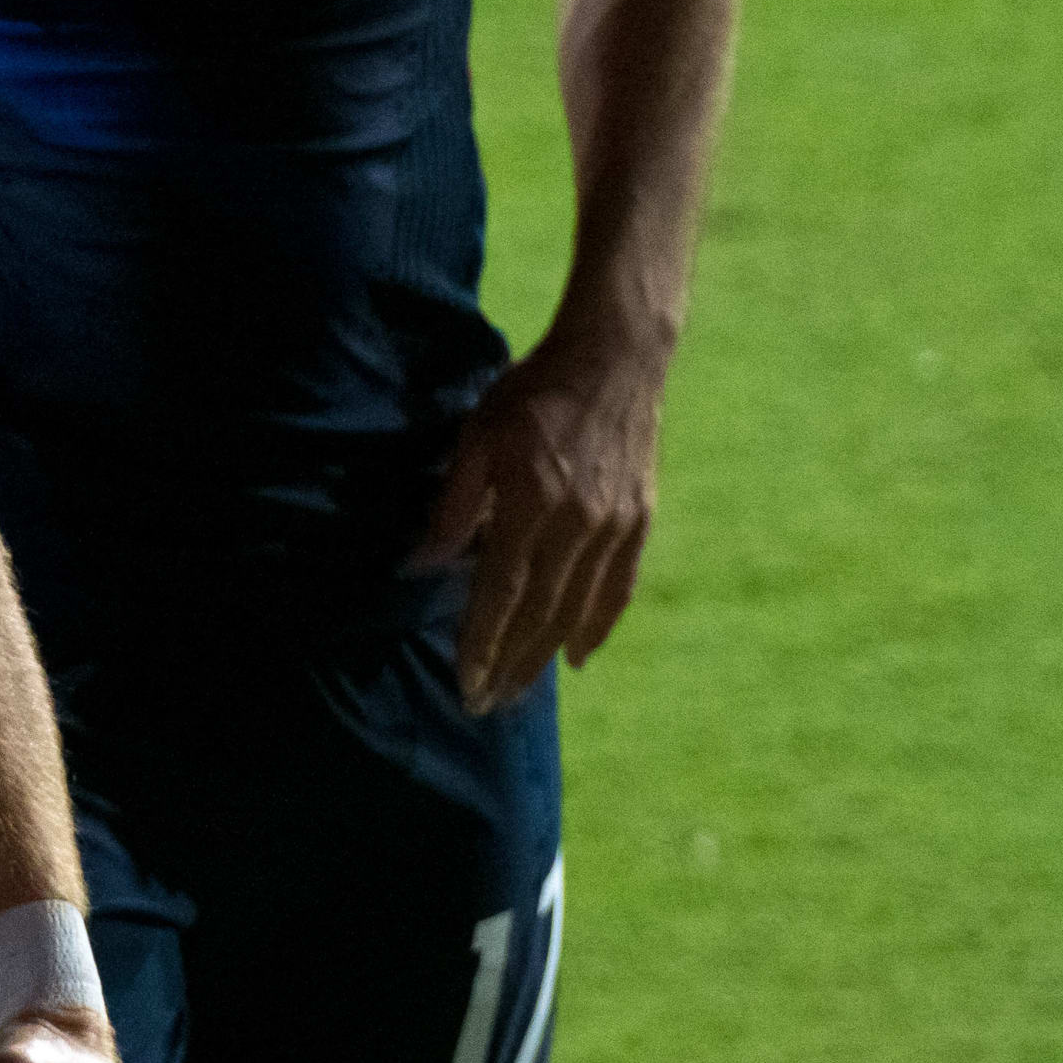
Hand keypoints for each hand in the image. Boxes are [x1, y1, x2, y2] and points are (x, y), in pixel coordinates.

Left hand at [413, 329, 667, 711]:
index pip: (500, 592)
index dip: (480, 642)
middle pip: (539, 614)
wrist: (615, 357)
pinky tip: (579, 657)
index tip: (463, 682)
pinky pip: (619, 587)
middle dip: (509, 664)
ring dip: (547, 656)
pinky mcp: (640, 520)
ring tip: (520, 690)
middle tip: (485, 705)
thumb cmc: (533, 392)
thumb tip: (422, 566)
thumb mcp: (476, 437)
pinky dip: (599, 626)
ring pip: (578, 608)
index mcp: (531, 503)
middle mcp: (577, 524)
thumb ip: (452, 507)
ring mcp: (615, 526)